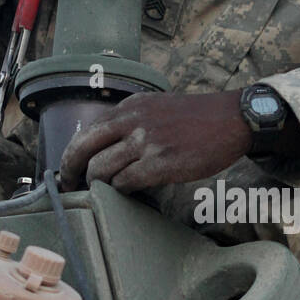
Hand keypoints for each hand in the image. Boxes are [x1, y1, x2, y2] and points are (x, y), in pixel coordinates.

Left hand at [59, 91, 252, 192]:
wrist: (231, 119)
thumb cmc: (196, 118)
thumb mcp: (155, 106)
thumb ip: (129, 121)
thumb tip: (104, 147)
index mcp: (129, 107)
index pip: (87, 131)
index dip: (71, 154)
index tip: (67, 170)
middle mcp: (132, 121)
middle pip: (83, 149)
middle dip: (70, 172)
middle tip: (68, 187)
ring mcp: (146, 142)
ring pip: (101, 169)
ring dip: (97, 185)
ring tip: (102, 192)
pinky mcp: (161, 163)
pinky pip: (126, 182)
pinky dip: (121, 191)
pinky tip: (129, 192)